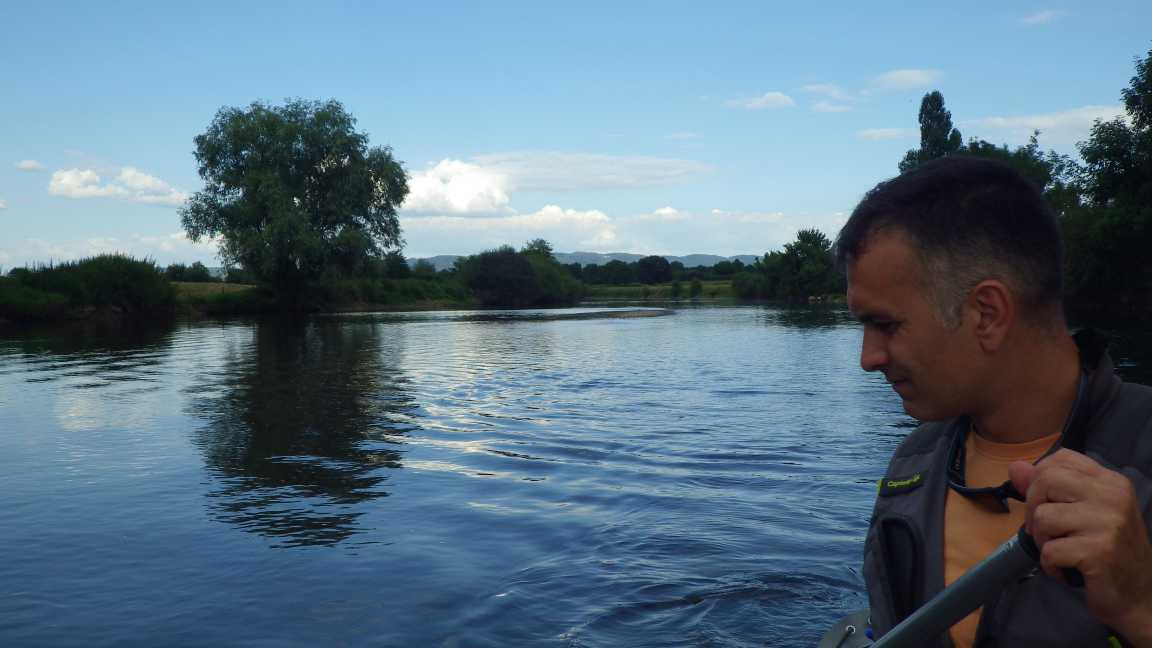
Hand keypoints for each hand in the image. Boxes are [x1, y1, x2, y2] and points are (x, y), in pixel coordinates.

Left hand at [1010, 449, 1151, 645]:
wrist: (1138, 594)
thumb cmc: (1107, 550)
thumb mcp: (1082, 511)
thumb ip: (1048, 487)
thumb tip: (1015, 467)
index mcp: (1110, 482)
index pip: (1061, 458)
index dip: (1040, 480)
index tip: (1047, 503)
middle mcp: (1112, 496)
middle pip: (1046, 480)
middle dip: (1034, 508)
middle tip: (1048, 532)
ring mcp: (1108, 523)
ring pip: (1043, 516)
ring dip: (1042, 540)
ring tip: (1062, 551)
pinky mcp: (1098, 551)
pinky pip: (1049, 550)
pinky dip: (1049, 565)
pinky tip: (1066, 570)